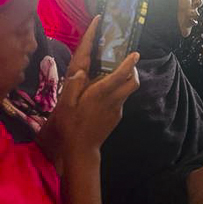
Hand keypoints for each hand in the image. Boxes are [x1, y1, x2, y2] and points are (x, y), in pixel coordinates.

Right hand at [40, 19, 139, 159]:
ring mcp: (117, 110)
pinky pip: (121, 100)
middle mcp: (113, 101)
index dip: (129, 63)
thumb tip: (80, 71)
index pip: (121, 76)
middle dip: (133, 71)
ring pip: (127, 91)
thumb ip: (73, 86)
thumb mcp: (66, 104)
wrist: (81, 149)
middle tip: (127, 63)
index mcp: (100, 94)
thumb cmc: (71, 125)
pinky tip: (104, 93)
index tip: (135, 54)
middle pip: (133, 83)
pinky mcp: (116, 117)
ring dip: (125, 81)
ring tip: (113, 74)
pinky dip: (118, 92)